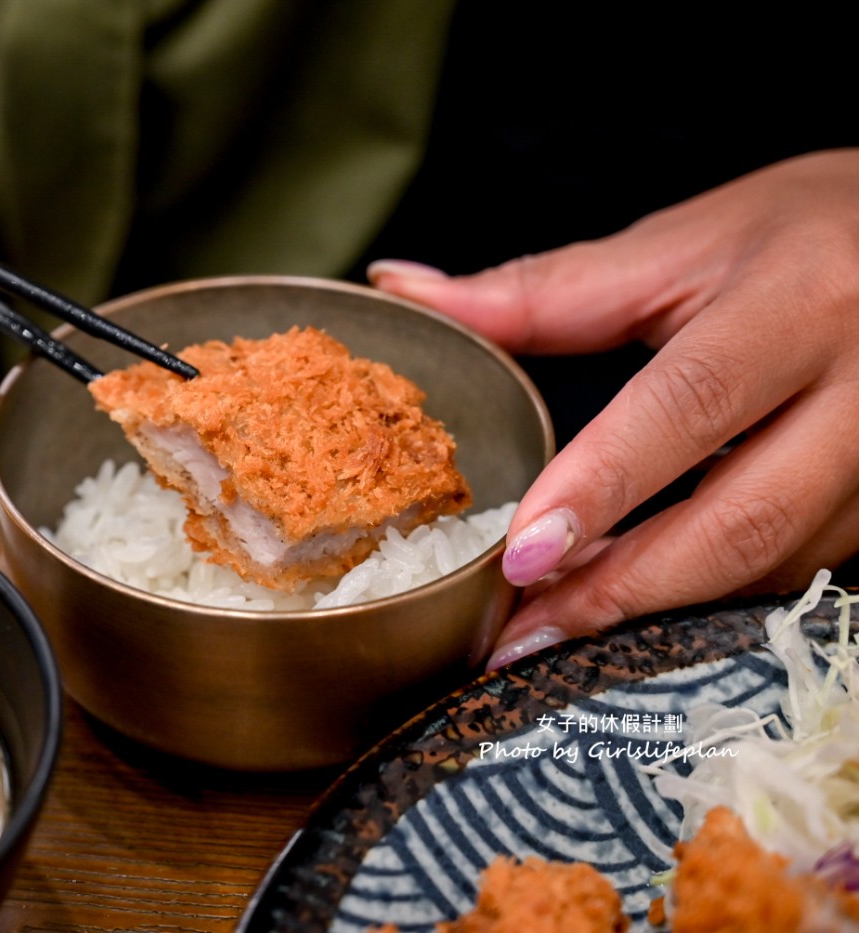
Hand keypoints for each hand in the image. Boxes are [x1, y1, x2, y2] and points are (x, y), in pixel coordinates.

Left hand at [368, 149, 858, 667]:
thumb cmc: (798, 234)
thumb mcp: (676, 245)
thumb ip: (540, 289)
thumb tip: (401, 286)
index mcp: (798, 301)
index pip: (692, 403)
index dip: (603, 485)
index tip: (520, 554)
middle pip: (744, 518)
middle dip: (623, 591)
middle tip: (520, 637)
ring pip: (774, 563)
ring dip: (658, 606)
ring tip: (553, 629)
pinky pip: (799, 570)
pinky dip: (706, 594)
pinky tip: (630, 601)